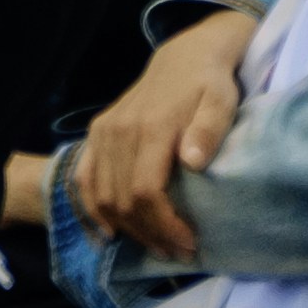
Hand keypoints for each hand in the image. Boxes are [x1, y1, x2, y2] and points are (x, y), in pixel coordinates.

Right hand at [70, 10, 253, 259]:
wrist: (185, 56)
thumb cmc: (209, 84)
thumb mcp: (222, 101)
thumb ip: (209, 129)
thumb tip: (194, 161)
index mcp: (151, 127)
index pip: (146, 190)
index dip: (164, 224)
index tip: (188, 243)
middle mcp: (120, 131)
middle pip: (123, 199)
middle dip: (149, 233)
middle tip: (176, 252)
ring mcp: (104, 131)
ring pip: (103, 195)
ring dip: (127, 228)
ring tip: (155, 244)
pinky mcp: (97, 132)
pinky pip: (85, 178)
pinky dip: (92, 208)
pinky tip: (109, 232)